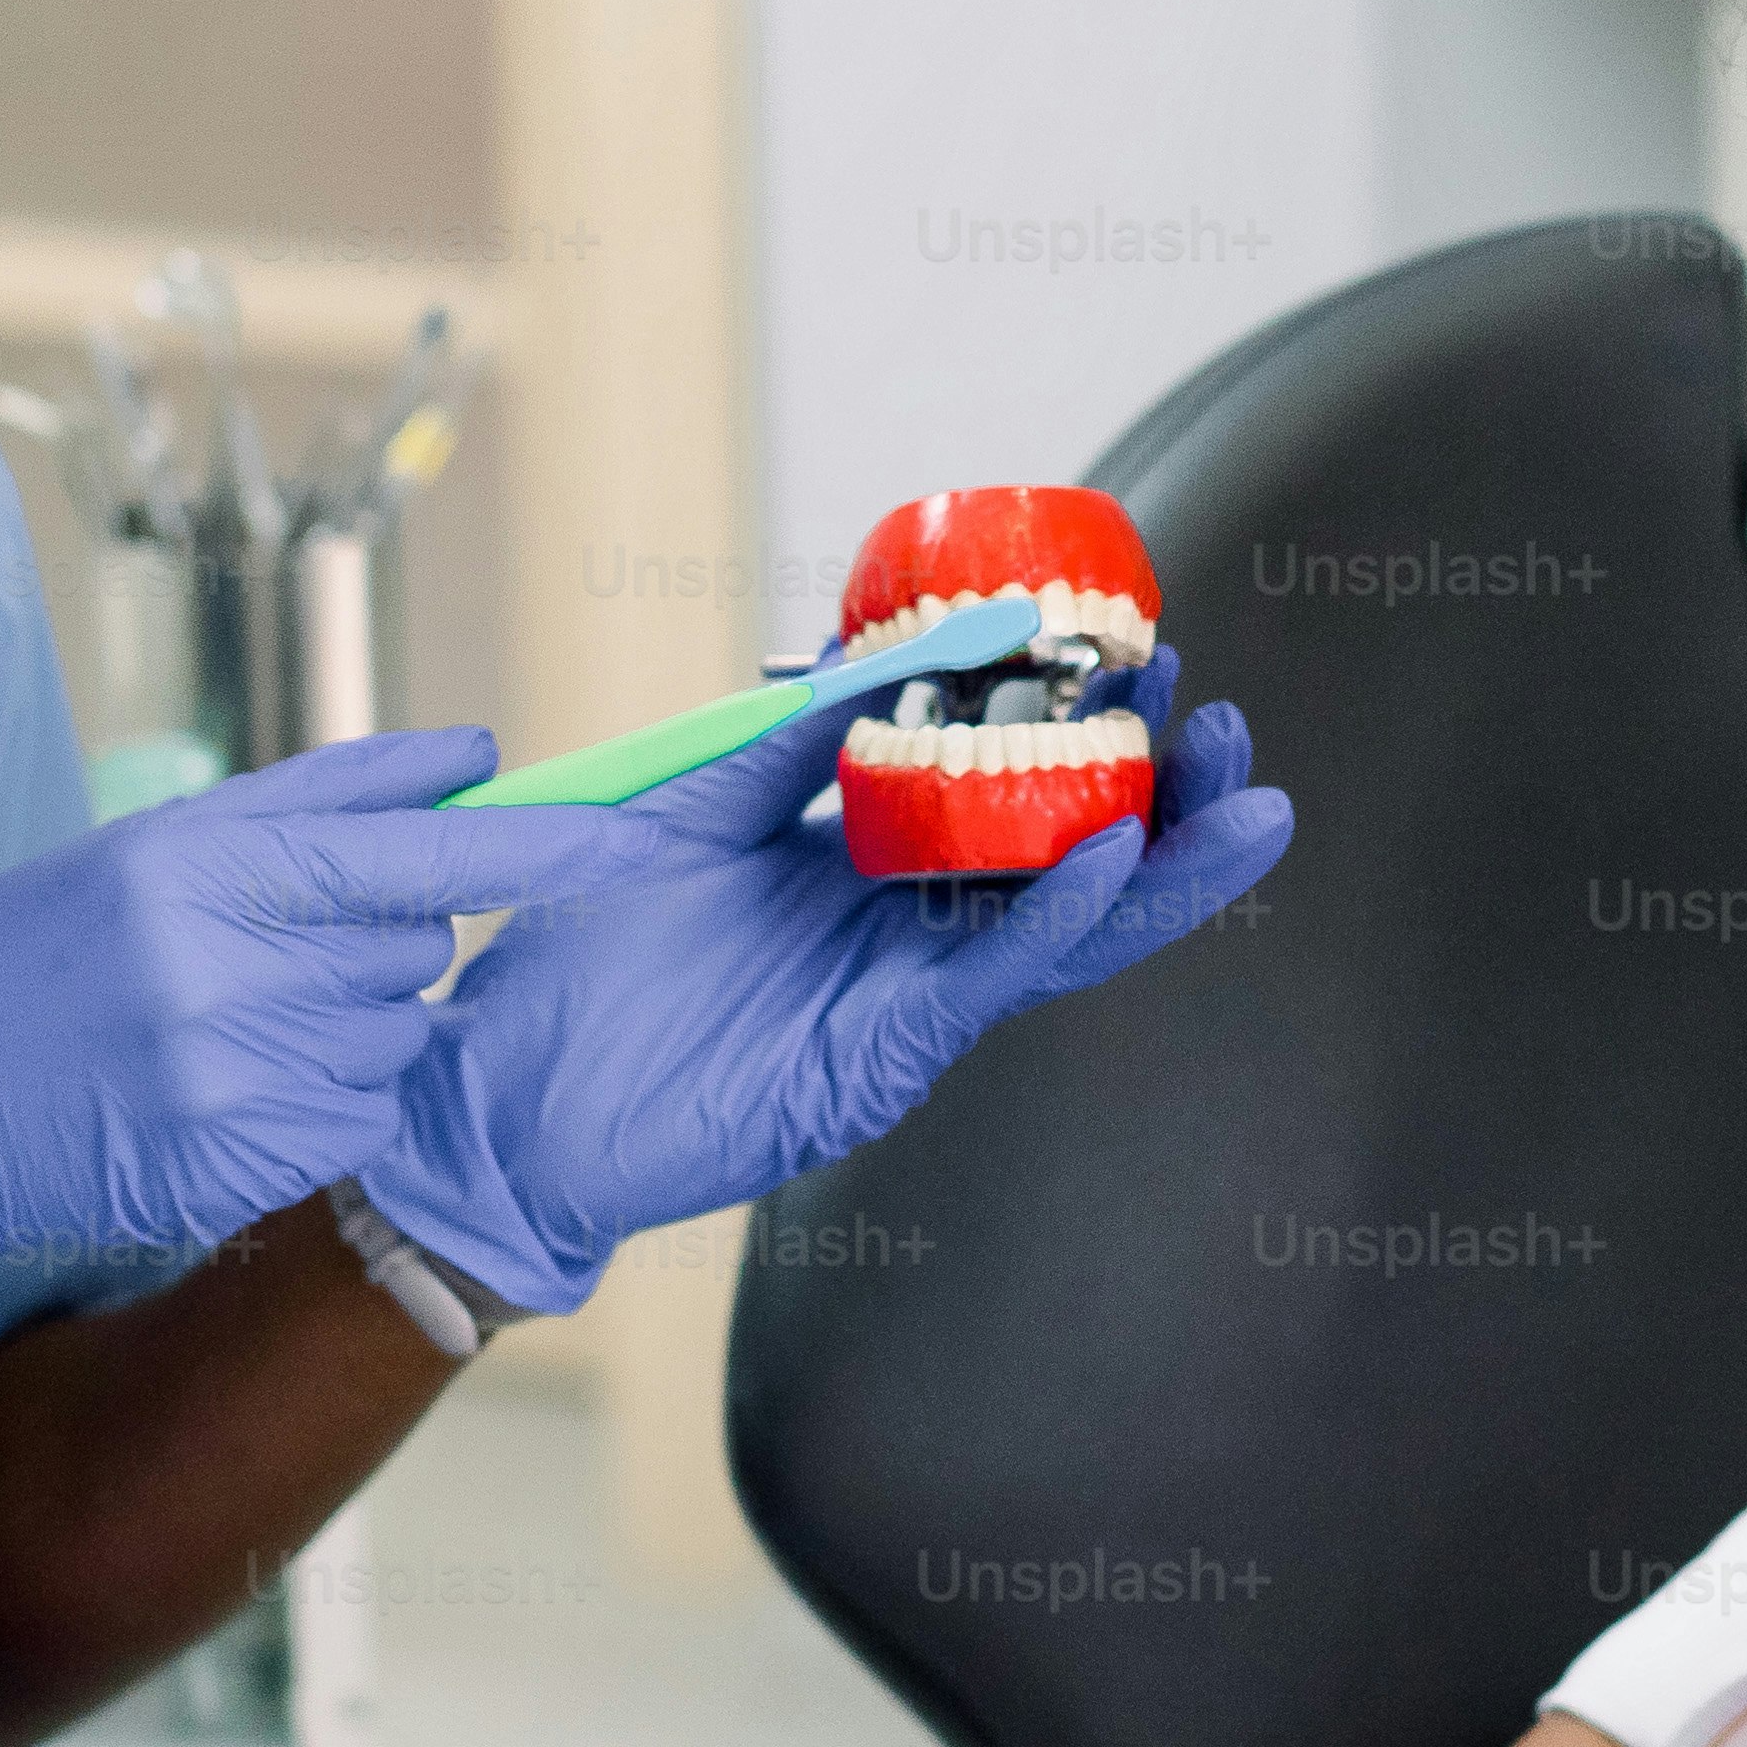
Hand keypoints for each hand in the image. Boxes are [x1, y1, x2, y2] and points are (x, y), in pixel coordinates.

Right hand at [0, 730, 687, 1350]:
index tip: (638, 839)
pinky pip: (353, 1122)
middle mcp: (221, 967)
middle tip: (262, 956)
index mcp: (203, 863)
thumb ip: (327, 799)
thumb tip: (480, 755)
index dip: (540, 850)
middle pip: (415, 948)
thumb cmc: (42, 953)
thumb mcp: (156, 845)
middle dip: (374, 947)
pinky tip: (220, 1092)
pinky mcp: (232, 1166)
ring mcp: (227, 1076)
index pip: (418, 851)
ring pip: (391, 1041)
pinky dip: (317, 1107)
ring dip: (344, 1033)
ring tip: (223, 1027)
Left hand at [349, 646, 1290, 1314]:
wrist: (501, 1093)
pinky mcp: (885, 1055)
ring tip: (1245, 800)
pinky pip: (993, 978)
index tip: (1139, 654)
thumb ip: (784, 742)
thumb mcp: (687, 809)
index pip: (1006, 793)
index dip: (1080, 732)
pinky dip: (1061, 916)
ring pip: (1069, 927)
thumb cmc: (580, 964)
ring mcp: (906, 1000)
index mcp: (866, 870)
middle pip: (1070, 859)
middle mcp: (904, 935)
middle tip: (1225, 723)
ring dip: (1164, 863)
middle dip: (1163, 795)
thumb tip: (875, 660)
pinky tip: (1118, 855)